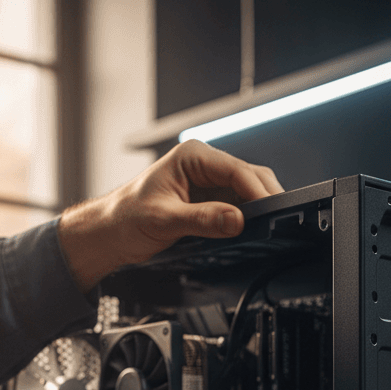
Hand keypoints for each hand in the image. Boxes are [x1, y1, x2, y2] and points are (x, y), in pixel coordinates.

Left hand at [57, 140, 283, 290]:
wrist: (112, 233)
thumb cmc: (126, 218)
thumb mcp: (164, 220)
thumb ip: (202, 220)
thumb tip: (236, 220)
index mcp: (192, 157)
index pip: (237, 170)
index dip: (258, 191)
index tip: (271, 211)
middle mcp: (204, 165)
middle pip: (249, 178)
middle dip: (265, 198)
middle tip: (278, 223)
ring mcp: (209, 183)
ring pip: (248, 192)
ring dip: (258, 209)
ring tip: (268, 229)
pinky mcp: (210, 201)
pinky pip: (238, 206)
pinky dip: (248, 218)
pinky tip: (252, 231)